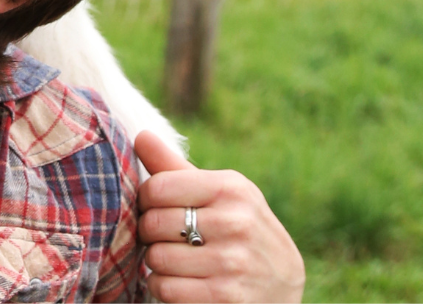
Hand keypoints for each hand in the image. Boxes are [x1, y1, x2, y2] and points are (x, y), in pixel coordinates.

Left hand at [133, 131, 304, 302]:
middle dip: (149, 234)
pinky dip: (163, 287)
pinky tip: (181, 282)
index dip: (145, 201)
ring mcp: (234, 263)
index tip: (154, 208)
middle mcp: (237, 222)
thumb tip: (140, 136)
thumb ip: (175, 169)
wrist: (283, 286)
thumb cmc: (238, 231)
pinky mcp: (227, 297)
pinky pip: (165, 288)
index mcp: (232, 189)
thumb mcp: (219, 195)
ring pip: (156, 258)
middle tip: (164, 238)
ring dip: (156, 263)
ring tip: (175, 261)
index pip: (158, 187)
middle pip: (153, 223)